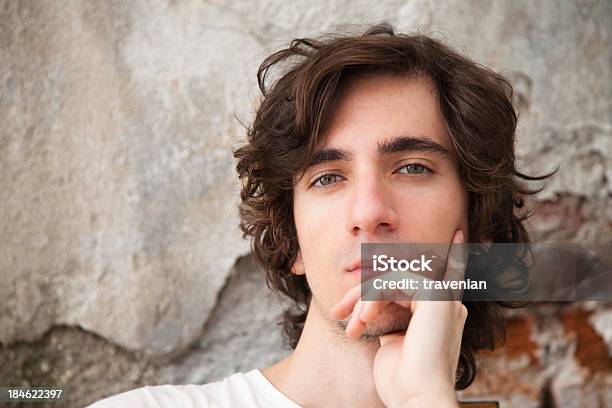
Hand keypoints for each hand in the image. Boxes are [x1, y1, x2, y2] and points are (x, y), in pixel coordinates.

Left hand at [331, 230, 467, 407]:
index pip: (447, 276)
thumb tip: (378, 309)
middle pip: (397, 279)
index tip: (458, 236)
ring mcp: (442, 298)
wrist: (416, 398)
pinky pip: (392, 283)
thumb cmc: (402, 380)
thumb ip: (393, 321)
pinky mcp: (433, 295)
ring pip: (391, 280)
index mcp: (442, 313)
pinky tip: (363, 321)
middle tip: (337, 311)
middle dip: (363, 293)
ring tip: (351, 327)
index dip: (454, 255)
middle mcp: (446, 303)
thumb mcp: (393, 344)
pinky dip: (372, 301)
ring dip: (364, 302)